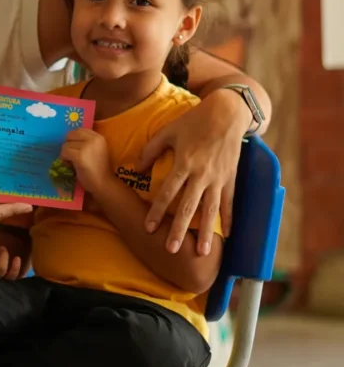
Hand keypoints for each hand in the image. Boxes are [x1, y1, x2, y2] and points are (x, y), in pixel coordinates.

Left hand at [60, 129, 112, 192]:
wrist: (104, 184)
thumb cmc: (99, 169)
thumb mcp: (96, 150)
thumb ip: (86, 142)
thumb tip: (69, 139)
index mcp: (99, 137)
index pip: (79, 130)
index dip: (73, 139)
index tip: (75, 148)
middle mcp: (94, 139)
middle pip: (70, 134)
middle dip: (68, 145)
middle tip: (71, 156)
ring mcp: (87, 147)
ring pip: (65, 144)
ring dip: (65, 154)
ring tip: (72, 163)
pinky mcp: (80, 156)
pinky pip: (64, 153)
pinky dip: (64, 160)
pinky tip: (70, 166)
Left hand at [138, 91, 244, 255]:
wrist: (226, 114)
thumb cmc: (193, 121)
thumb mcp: (168, 131)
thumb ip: (150, 150)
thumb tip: (135, 168)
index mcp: (184, 163)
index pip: (167, 193)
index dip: (157, 211)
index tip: (148, 228)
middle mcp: (201, 174)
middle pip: (187, 207)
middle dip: (178, 230)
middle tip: (169, 249)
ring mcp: (218, 178)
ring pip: (210, 210)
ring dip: (204, 232)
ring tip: (200, 253)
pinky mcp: (230, 178)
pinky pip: (228, 202)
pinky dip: (228, 220)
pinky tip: (226, 236)